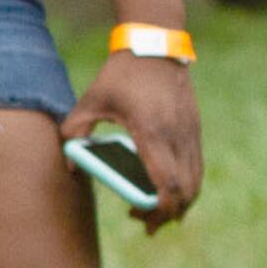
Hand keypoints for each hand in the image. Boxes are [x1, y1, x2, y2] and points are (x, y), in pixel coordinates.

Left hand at [63, 51, 201, 232]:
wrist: (156, 45)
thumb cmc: (121, 74)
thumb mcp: (91, 99)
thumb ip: (75, 131)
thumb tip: (70, 164)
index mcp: (151, 131)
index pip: (167, 184)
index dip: (159, 209)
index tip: (142, 217)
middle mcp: (177, 136)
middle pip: (186, 191)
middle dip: (168, 213)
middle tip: (145, 222)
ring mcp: (190, 133)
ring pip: (196, 181)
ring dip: (180, 202)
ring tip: (155, 210)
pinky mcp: (195, 129)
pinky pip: (197, 167)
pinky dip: (186, 186)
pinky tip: (168, 189)